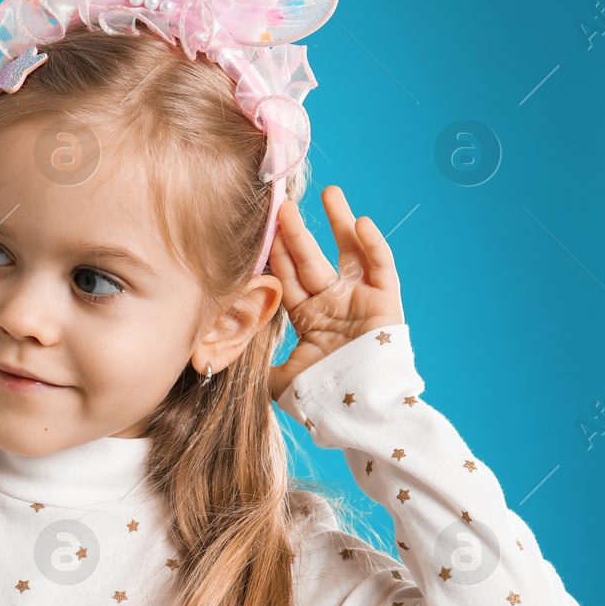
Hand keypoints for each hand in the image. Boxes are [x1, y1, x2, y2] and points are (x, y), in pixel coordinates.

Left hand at [266, 185, 404, 402]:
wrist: (361, 413)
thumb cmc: (323, 398)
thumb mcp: (280, 381)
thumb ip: (256, 366)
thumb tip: (218, 360)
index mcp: (309, 319)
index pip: (289, 278)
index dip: (277, 255)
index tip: (263, 231)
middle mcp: (333, 304)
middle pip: (312, 260)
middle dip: (298, 234)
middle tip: (284, 206)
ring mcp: (360, 301)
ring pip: (348, 253)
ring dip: (339, 223)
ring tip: (329, 192)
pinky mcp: (386, 303)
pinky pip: (381, 267)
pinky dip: (373, 245)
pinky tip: (360, 222)